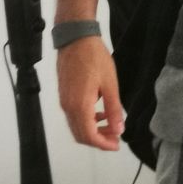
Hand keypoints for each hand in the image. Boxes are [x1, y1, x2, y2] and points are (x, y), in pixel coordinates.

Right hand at [56, 37, 124, 151]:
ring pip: (76, 126)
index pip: (89, 136)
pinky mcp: (63, 95)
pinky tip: (99, 113)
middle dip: (98, 140)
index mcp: (80, 106)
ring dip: (93, 131)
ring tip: (111, 126)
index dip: (103, 144)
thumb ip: (114, 109)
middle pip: (81, 135)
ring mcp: (64, 101)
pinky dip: (86, 121)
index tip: (116, 145)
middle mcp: (68, 107)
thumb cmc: (94, 58)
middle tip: (115, 138)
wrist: (76, 39)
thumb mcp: (110, 84)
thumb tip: (118, 130)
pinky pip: (73, 116)